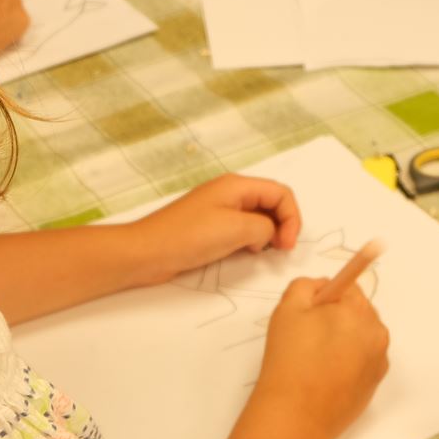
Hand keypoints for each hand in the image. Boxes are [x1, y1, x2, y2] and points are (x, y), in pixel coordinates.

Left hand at [126, 175, 300, 286]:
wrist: (147, 252)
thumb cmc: (189, 237)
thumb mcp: (236, 229)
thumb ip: (264, 227)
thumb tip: (267, 233)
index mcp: (236, 185)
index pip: (280, 193)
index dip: (292, 218)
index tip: (287, 246)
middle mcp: (229, 193)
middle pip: (270, 203)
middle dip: (282, 225)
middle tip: (279, 250)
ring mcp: (219, 210)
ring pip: (257, 218)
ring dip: (266, 234)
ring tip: (259, 251)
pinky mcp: (210, 228)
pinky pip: (240, 229)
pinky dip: (249, 240)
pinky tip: (243, 253)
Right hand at [260, 277, 389, 438]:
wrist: (298, 414)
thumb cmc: (290, 359)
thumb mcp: (287, 309)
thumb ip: (305, 285)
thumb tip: (322, 287)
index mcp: (358, 311)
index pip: (348, 286)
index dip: (324, 296)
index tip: (308, 312)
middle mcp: (376, 333)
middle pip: (358, 311)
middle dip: (336, 316)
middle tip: (307, 335)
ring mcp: (379, 360)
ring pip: (361, 335)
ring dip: (343, 337)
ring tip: (315, 357)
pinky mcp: (375, 383)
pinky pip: (363, 359)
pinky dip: (348, 360)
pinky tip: (326, 373)